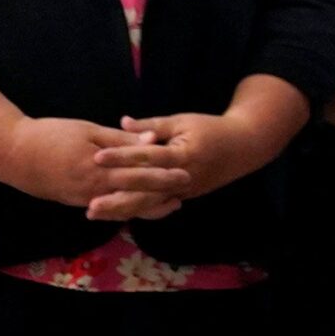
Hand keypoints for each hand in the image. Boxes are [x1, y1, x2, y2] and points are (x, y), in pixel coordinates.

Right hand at [3, 116, 180, 211]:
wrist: (12, 155)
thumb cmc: (50, 136)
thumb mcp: (87, 131)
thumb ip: (121, 140)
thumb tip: (153, 139)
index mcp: (99, 168)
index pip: (139, 172)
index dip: (164, 171)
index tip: (186, 167)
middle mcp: (94, 190)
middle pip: (136, 194)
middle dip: (163, 191)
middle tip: (187, 185)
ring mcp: (85, 200)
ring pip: (124, 207)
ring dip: (150, 206)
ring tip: (172, 203)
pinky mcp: (77, 203)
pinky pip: (109, 209)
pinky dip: (128, 209)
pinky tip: (142, 208)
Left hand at [96, 110, 277, 213]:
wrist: (243, 148)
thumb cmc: (211, 129)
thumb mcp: (182, 121)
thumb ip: (152, 125)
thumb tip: (123, 123)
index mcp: (183, 154)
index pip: (148, 157)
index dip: (122, 157)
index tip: (97, 157)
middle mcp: (183, 178)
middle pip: (147, 191)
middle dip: (118, 199)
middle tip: (91, 205)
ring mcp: (184, 191)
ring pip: (150, 204)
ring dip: (122, 210)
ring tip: (96, 213)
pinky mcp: (183, 196)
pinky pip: (156, 206)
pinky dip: (136, 210)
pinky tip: (115, 214)